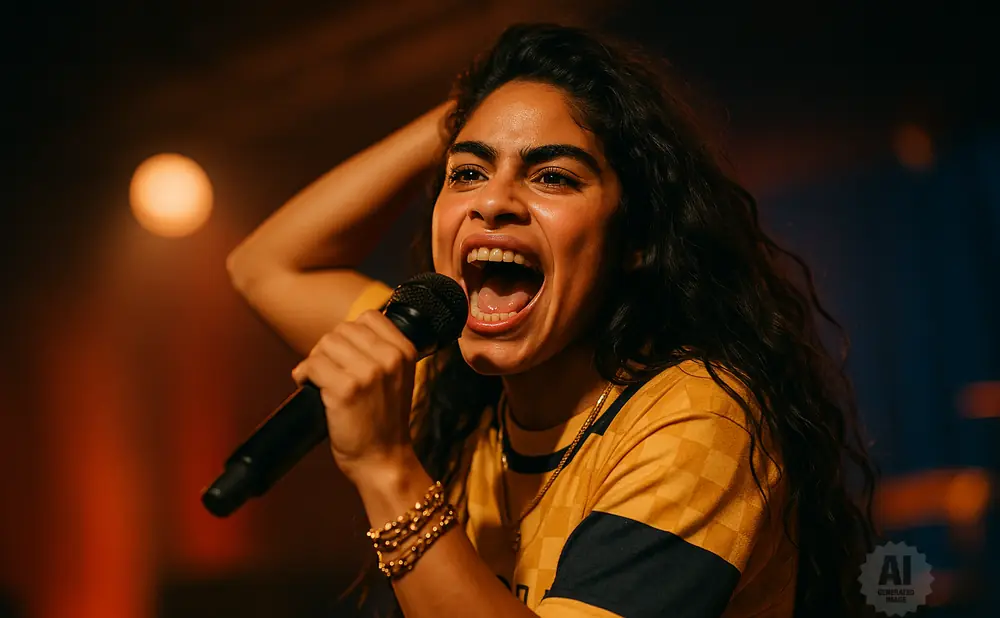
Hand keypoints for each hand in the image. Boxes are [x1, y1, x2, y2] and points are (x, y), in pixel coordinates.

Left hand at [291, 310, 417, 482]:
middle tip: (330, 372)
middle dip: (330, 349)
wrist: (383, 460)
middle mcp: (389, 359)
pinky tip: (309, 386)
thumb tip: (343, 333)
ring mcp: (368, 373)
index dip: (351, 335)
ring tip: (321, 380)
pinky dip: (304, 375)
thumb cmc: (385, 422)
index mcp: (405, 351)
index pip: (369, 318)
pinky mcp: (345, 390)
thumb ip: (382, 351)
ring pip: (326, 344)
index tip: (347, 356)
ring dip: (316, 361)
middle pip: (343, 330)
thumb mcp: (398, 378)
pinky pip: (312, 365)